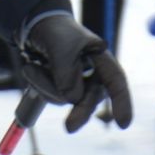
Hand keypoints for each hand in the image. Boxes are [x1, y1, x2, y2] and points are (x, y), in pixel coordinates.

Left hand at [16, 12, 132, 132]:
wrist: (33, 26)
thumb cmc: (54, 30)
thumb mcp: (60, 45)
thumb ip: (66, 72)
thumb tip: (71, 98)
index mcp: (100, 58)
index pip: (116, 81)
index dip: (122, 102)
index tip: (122, 124)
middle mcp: (92, 74)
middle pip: (91, 99)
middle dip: (79, 111)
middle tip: (69, 128)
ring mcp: (76, 83)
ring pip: (67, 100)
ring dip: (47, 87)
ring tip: (32, 67)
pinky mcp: (60, 89)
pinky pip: (52, 97)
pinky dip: (40, 86)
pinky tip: (32, 69)